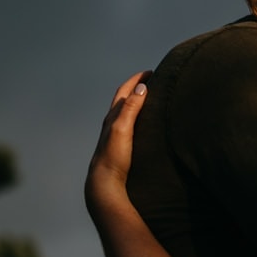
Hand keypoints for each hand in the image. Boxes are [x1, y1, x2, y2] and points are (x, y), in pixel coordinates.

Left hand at [85, 72, 149, 221]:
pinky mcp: (119, 150)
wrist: (104, 184)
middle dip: (136, 88)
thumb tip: (141, 88)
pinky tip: (143, 128)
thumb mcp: (122, 128)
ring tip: (150, 101)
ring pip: (124, 114)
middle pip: (123, 100)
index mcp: (112, 117)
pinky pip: (128, 128)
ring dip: (135, 104)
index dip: (136, 80)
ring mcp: (114, 138)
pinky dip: (136, 120)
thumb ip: (130, 108)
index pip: (124, 91)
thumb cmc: (113, 156)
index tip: (151, 72)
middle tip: (152, 82)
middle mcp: (111, 125)